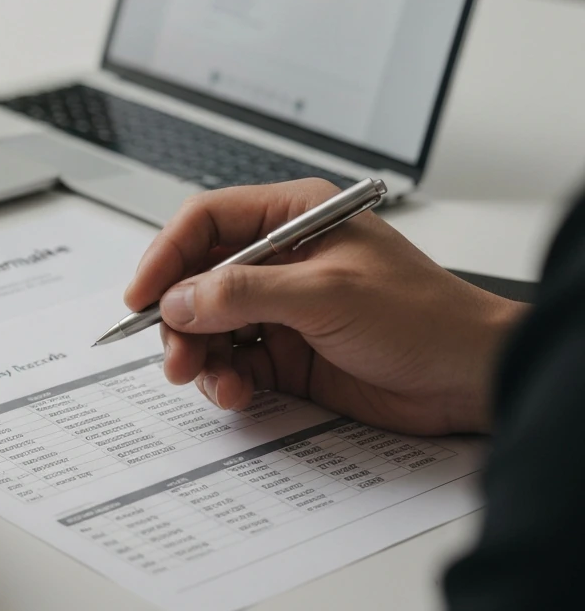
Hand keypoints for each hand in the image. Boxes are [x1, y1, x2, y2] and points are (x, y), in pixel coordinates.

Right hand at [125, 179, 526, 435]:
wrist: (470, 378)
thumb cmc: (423, 316)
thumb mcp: (326, 293)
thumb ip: (244, 293)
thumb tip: (179, 300)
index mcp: (292, 217)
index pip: (205, 222)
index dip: (166, 255)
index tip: (141, 296)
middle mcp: (280, 259)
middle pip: (197, 279)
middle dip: (179, 318)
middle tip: (176, 355)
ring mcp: (281, 308)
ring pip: (208, 326)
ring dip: (199, 355)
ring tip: (208, 381)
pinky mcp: (287, 354)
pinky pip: (233, 362)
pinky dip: (225, 380)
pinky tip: (235, 393)